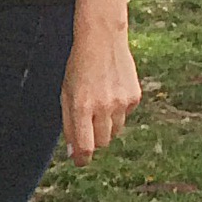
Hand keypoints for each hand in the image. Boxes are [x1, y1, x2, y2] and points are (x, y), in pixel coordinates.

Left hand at [61, 19, 141, 165]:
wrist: (102, 40)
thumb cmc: (78, 68)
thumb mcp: (66, 93)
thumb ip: (69, 124)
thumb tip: (73, 153)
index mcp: (82, 107)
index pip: (85, 146)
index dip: (82, 158)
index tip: (80, 161)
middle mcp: (104, 107)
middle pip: (103, 142)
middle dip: (94, 139)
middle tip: (88, 124)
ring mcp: (122, 103)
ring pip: (116, 131)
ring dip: (106, 124)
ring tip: (99, 102)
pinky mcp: (135, 97)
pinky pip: (126, 115)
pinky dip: (118, 110)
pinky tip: (111, 91)